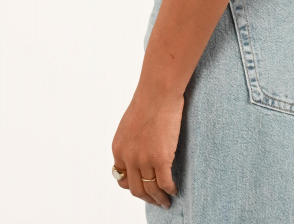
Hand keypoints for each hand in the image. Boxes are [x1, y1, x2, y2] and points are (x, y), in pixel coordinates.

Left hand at [111, 80, 183, 209]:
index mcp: (119, 149)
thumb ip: (131, 141)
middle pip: (136, 189)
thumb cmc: (148, 100)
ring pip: (150, 189)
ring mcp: (144, 160)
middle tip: (156, 201)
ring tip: (166, 201)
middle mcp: (129, 158)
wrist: (158, 91)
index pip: (122, 178)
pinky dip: (170, 190)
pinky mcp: (160, 158)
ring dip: (159, 199)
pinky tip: (175, 190)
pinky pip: (165, 183)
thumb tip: (139, 151)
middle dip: (146, 198)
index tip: (142, 188)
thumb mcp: (130, 124)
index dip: (132, 186)